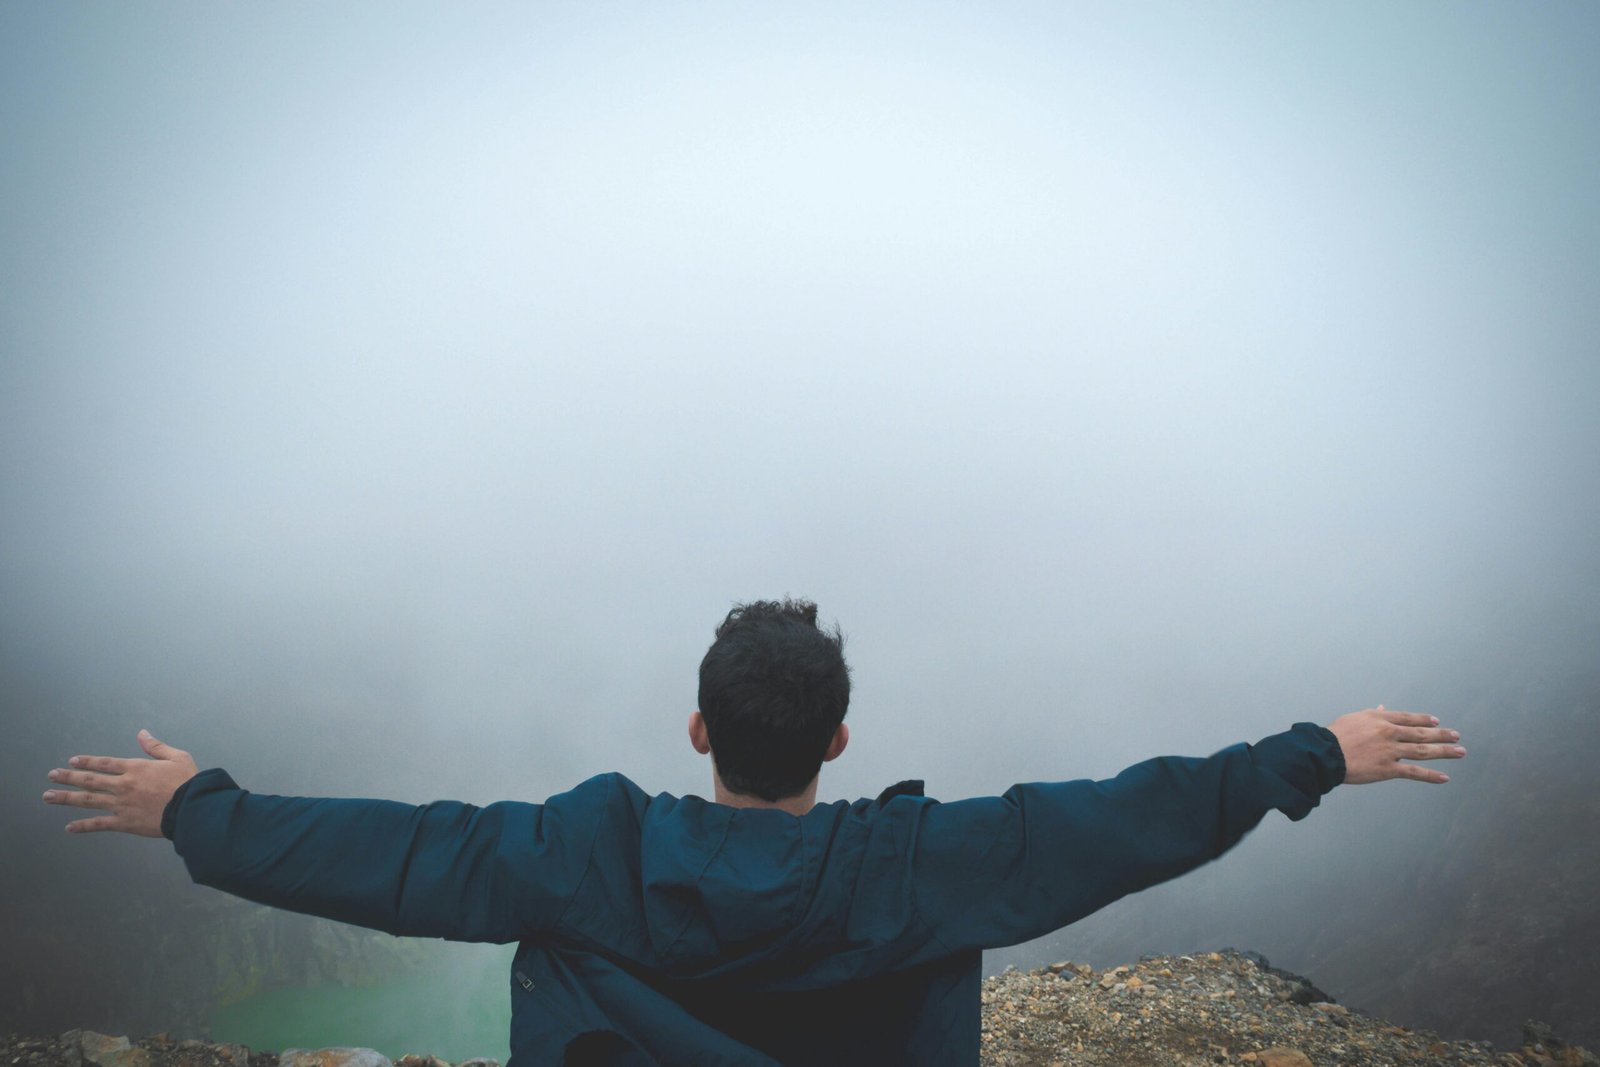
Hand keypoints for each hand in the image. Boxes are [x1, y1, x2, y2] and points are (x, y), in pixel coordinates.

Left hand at [43, 729, 198, 836]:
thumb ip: (156, 746)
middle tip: (51, 776)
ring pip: (88, 800)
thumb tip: (142, 733)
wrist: (191, 808)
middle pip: (90, 780)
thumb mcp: (177, 757)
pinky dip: (83, 826)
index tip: (72, 761)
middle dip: (68, 777)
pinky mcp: (124, 822)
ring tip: (48, 796)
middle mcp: (123, 785)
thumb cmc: (188, 782)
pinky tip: (69, 827)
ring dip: (66, 797)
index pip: (105, 763)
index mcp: (135, 768)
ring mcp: (121, 804)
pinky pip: (99, 824)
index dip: (87, 761)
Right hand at [1327, 706, 1463, 784]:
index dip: (1424, 720)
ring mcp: (1390, 751)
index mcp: (1380, 719)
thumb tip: (1383, 707)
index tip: (1436, 722)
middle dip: (1441, 735)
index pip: (1408, 718)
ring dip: (1444, 751)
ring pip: (1423, 751)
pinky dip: (1430, 775)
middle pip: (1421, 733)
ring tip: (1460, 752)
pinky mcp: (1388, 769)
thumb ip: (1372, 714)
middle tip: (1457, 736)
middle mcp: (1389, 733)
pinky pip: (1414, 772)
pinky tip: (1444, 777)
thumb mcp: (1354, 718)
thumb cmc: (1334, 735)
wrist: (1325, 754)